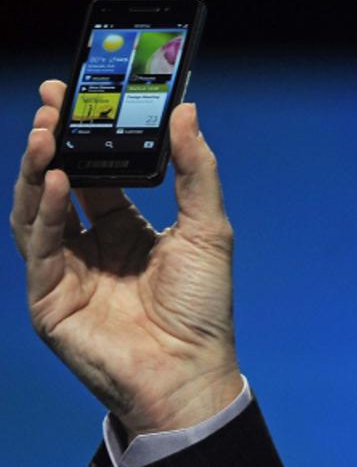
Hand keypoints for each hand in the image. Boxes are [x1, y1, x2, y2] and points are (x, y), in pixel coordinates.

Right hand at [10, 81, 240, 440]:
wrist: (190, 372)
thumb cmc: (202, 306)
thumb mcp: (209, 227)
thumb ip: (196, 170)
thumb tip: (187, 111)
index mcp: (126, 227)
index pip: (96, 170)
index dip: (85, 134)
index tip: (76, 94)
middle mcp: (91, 244)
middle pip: (60, 182)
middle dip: (53, 140)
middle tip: (52, 101)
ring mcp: (67, 270)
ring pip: (38, 209)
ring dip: (40, 169)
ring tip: (48, 132)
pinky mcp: (50, 297)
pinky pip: (42, 245)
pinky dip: (48, 210)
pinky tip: (57, 179)